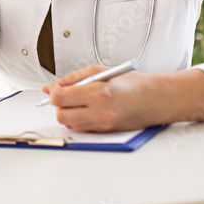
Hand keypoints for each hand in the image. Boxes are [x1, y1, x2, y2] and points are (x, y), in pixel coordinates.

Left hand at [41, 64, 157, 132]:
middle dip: (59, 105)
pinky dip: (79, 120)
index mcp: (98, 93)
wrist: (154, 99)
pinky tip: (88, 109)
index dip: (54, 92)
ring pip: (69, 124)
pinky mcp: (105, 132)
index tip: (57, 88)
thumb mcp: (100, 71)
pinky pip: (81, 128)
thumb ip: (72, 78)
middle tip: (66, 96)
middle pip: (61, 115)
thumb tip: (50, 87)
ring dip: (68, 113)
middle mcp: (100, 112)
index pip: (60, 97)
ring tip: (80, 102)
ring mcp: (103, 124)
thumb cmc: (131, 83)